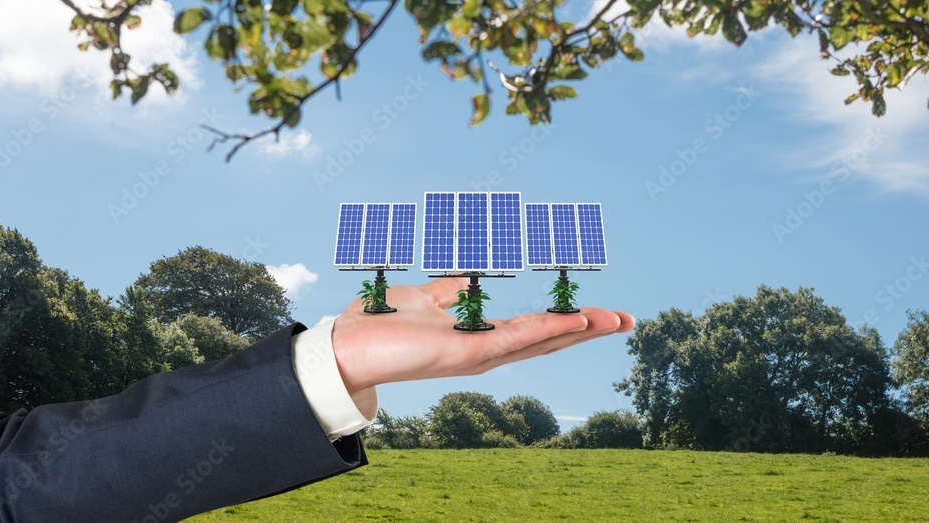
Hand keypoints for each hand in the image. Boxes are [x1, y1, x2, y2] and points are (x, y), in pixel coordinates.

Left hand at [331, 277, 634, 395]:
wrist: (344, 346)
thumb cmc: (379, 325)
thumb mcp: (422, 299)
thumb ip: (448, 292)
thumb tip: (466, 280)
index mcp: (477, 339)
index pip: (533, 331)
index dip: (567, 323)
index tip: (599, 312)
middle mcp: (485, 352)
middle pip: (549, 342)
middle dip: (588, 330)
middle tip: (627, 320)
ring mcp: (479, 356)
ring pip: (541, 343)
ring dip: (580, 331)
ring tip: (616, 320)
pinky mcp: (468, 354)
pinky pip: (516, 340)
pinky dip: (549, 330)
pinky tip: (576, 322)